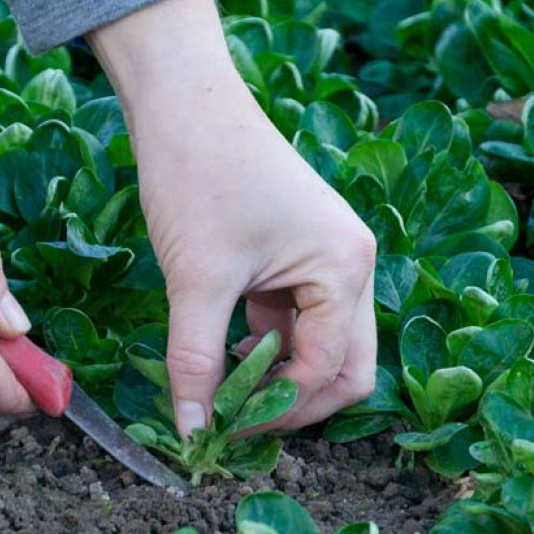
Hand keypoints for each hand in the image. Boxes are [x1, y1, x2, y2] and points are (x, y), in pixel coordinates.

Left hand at [88, 0, 376, 436]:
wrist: (182, 102)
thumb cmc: (198, 177)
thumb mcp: (196, 279)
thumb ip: (196, 360)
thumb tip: (193, 429)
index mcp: (345, 268)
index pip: (328, 371)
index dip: (275, 411)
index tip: (220, 431)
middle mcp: (351, 265)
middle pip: (345, 367)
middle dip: (294, 403)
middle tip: (236, 423)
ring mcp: (326, 259)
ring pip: (318, 346)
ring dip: (277, 375)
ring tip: (221, 390)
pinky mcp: (296, 254)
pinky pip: (293, 320)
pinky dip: (264, 346)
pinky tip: (222, 352)